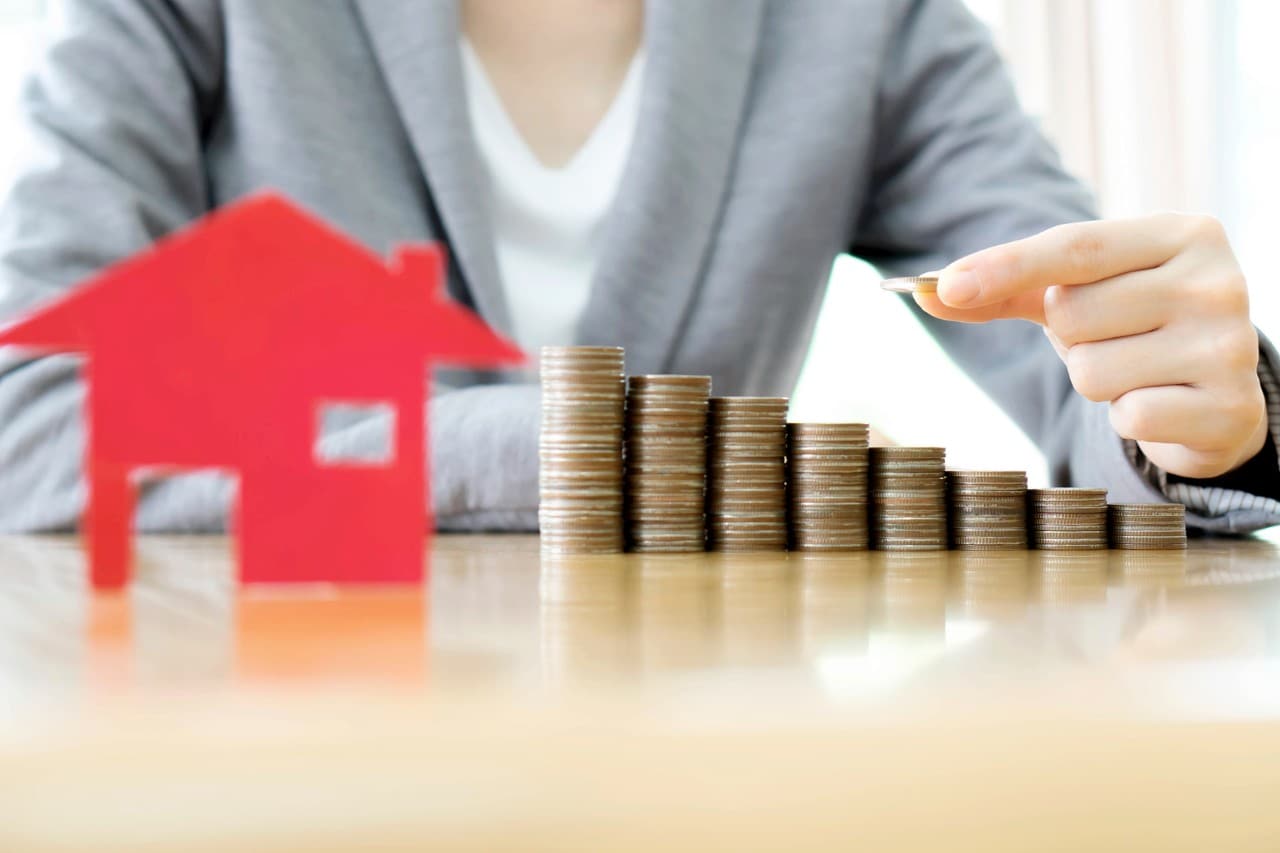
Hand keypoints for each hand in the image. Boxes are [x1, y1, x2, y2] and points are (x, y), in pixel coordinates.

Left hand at [916, 214, 1268, 479]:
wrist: (1216, 396)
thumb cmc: (1135, 329)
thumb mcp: (1077, 294)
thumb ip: (1005, 288)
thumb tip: (926, 292)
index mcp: (1182, 235)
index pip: (1074, 247)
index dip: (1004, 266)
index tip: (946, 286)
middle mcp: (1217, 281)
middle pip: (1072, 314)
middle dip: (1070, 338)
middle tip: (1113, 339)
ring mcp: (1230, 346)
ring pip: (1090, 371)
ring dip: (1097, 381)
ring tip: (1137, 372)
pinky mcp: (1229, 408)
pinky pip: (1126, 416)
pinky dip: (1127, 417)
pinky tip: (1160, 404)